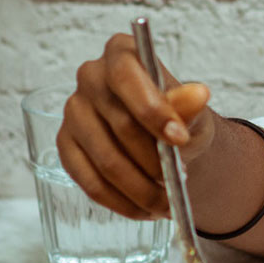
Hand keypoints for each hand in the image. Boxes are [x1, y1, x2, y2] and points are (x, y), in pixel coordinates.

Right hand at [58, 33, 217, 220]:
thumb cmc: (180, 117)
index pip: (128, 77)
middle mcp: (90, 77)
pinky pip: (89, 182)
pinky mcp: (65, 145)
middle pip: (120, 125)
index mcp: (121, 53)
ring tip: (169, 203)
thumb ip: (190, 107)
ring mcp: (73, 112)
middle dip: (155, 160)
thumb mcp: (194, 112)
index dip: (153, 110)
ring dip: (142, 189)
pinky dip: (122, 202)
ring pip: (106, 160)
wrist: (168, 138)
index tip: (179, 140)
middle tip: (181, 181)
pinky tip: (146, 210)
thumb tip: (197, 95)